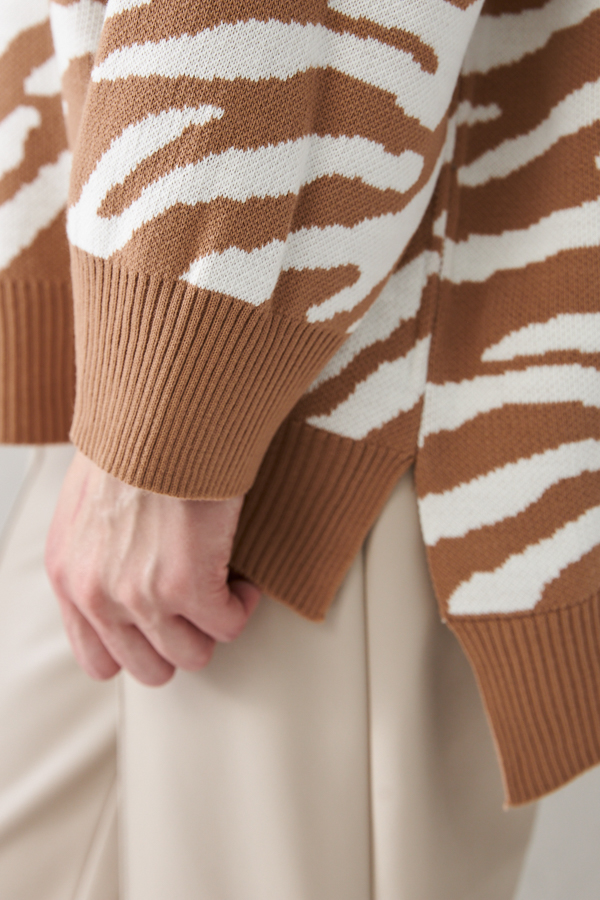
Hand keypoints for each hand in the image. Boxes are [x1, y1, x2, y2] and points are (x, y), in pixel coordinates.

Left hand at [45, 451, 260, 685]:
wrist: (158, 417)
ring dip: (213, 624)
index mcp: (68, 578)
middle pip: (149, 668)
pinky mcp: (188, 586)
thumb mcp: (86, 508)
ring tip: (222, 587)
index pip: (97, 659)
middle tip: (199, 607)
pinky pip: (229, 624)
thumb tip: (127, 572)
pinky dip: (242, 604)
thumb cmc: (131, 445)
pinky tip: (240, 577)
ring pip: (193, 655)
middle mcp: (98, 596)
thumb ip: (96, 554)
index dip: (139, 647)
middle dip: (180, 641)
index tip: (164, 622)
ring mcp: (142, 598)